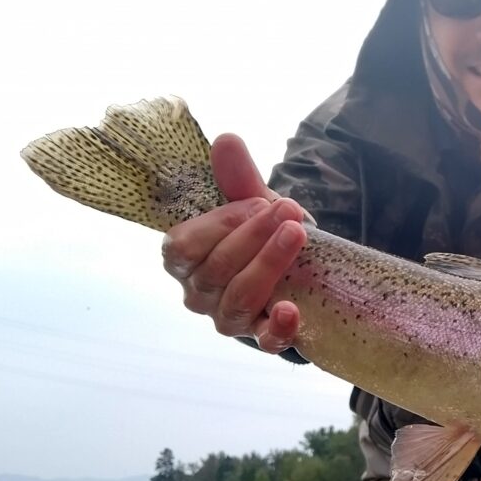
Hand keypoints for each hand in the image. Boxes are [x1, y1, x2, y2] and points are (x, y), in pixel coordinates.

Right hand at [161, 133, 308, 352]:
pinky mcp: (261, 336)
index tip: (259, 201)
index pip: (183, 247)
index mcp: (185, 260)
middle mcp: (199, 293)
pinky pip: (265, 341)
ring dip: (268, 265)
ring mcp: (229, 319)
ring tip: (297, 235)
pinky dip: (278, 329)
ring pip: (238, 299)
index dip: (220, 224)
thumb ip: (237, 178)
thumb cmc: (262, 236)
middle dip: (253, 237)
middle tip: (287, 211)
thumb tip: (227, 139)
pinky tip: (293, 311)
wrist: (298, 272)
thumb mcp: (253, 206)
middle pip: (215, 270)